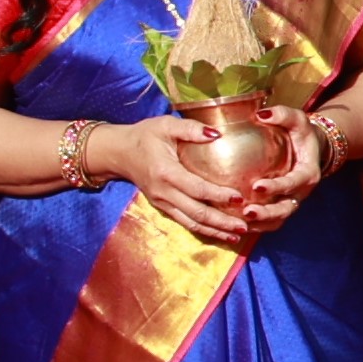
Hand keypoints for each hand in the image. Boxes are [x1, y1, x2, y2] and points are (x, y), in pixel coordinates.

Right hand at [110, 117, 258, 246]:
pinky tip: (220, 233)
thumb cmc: (144, 136)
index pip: (196, 188)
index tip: (239, 198)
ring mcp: (162, 202)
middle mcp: (163, 192)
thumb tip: (217, 134)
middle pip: (196, 212)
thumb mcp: (165, 125)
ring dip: (215, 231)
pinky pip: (185, 221)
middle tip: (245, 226)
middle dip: (222, 222)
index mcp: (166, 172)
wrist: (118, 152)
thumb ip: (190, 129)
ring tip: (237, 236)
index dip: (218, 195)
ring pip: (191, 222)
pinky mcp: (162, 207)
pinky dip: (203, 229)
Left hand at [231, 106, 332, 236]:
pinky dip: (255, 226)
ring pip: (278, 220)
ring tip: (240, 221)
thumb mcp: (297, 119)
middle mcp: (300, 192)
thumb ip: (282, 114)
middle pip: (286, 209)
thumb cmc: (301, 133)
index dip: (278, 187)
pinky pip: (270, 222)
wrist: (311, 149)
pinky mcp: (281, 207)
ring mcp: (291, 202)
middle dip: (267, 213)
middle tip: (247, 211)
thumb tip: (261, 114)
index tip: (257, 186)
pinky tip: (235, 223)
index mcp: (307, 173)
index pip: (294, 183)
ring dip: (260, 223)